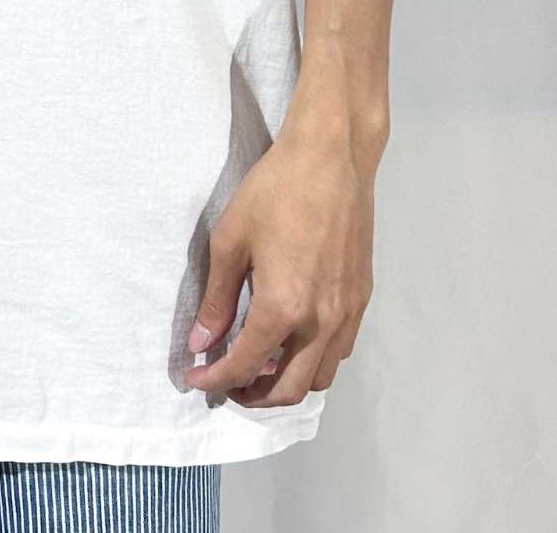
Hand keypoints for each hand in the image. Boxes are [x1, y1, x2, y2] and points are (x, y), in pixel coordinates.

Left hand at [184, 126, 375, 406]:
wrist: (331, 160)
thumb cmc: (274, 191)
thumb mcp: (230, 240)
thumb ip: (218, 299)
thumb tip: (201, 341)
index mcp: (283, 308)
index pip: (245, 365)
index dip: (216, 380)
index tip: (195, 378)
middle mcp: (321, 322)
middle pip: (287, 389)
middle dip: (252, 395)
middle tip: (226, 382)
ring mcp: (347, 313)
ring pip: (320, 377)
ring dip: (286, 383)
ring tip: (258, 364)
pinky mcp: (361, 299)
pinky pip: (340, 351)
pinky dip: (314, 361)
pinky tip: (293, 340)